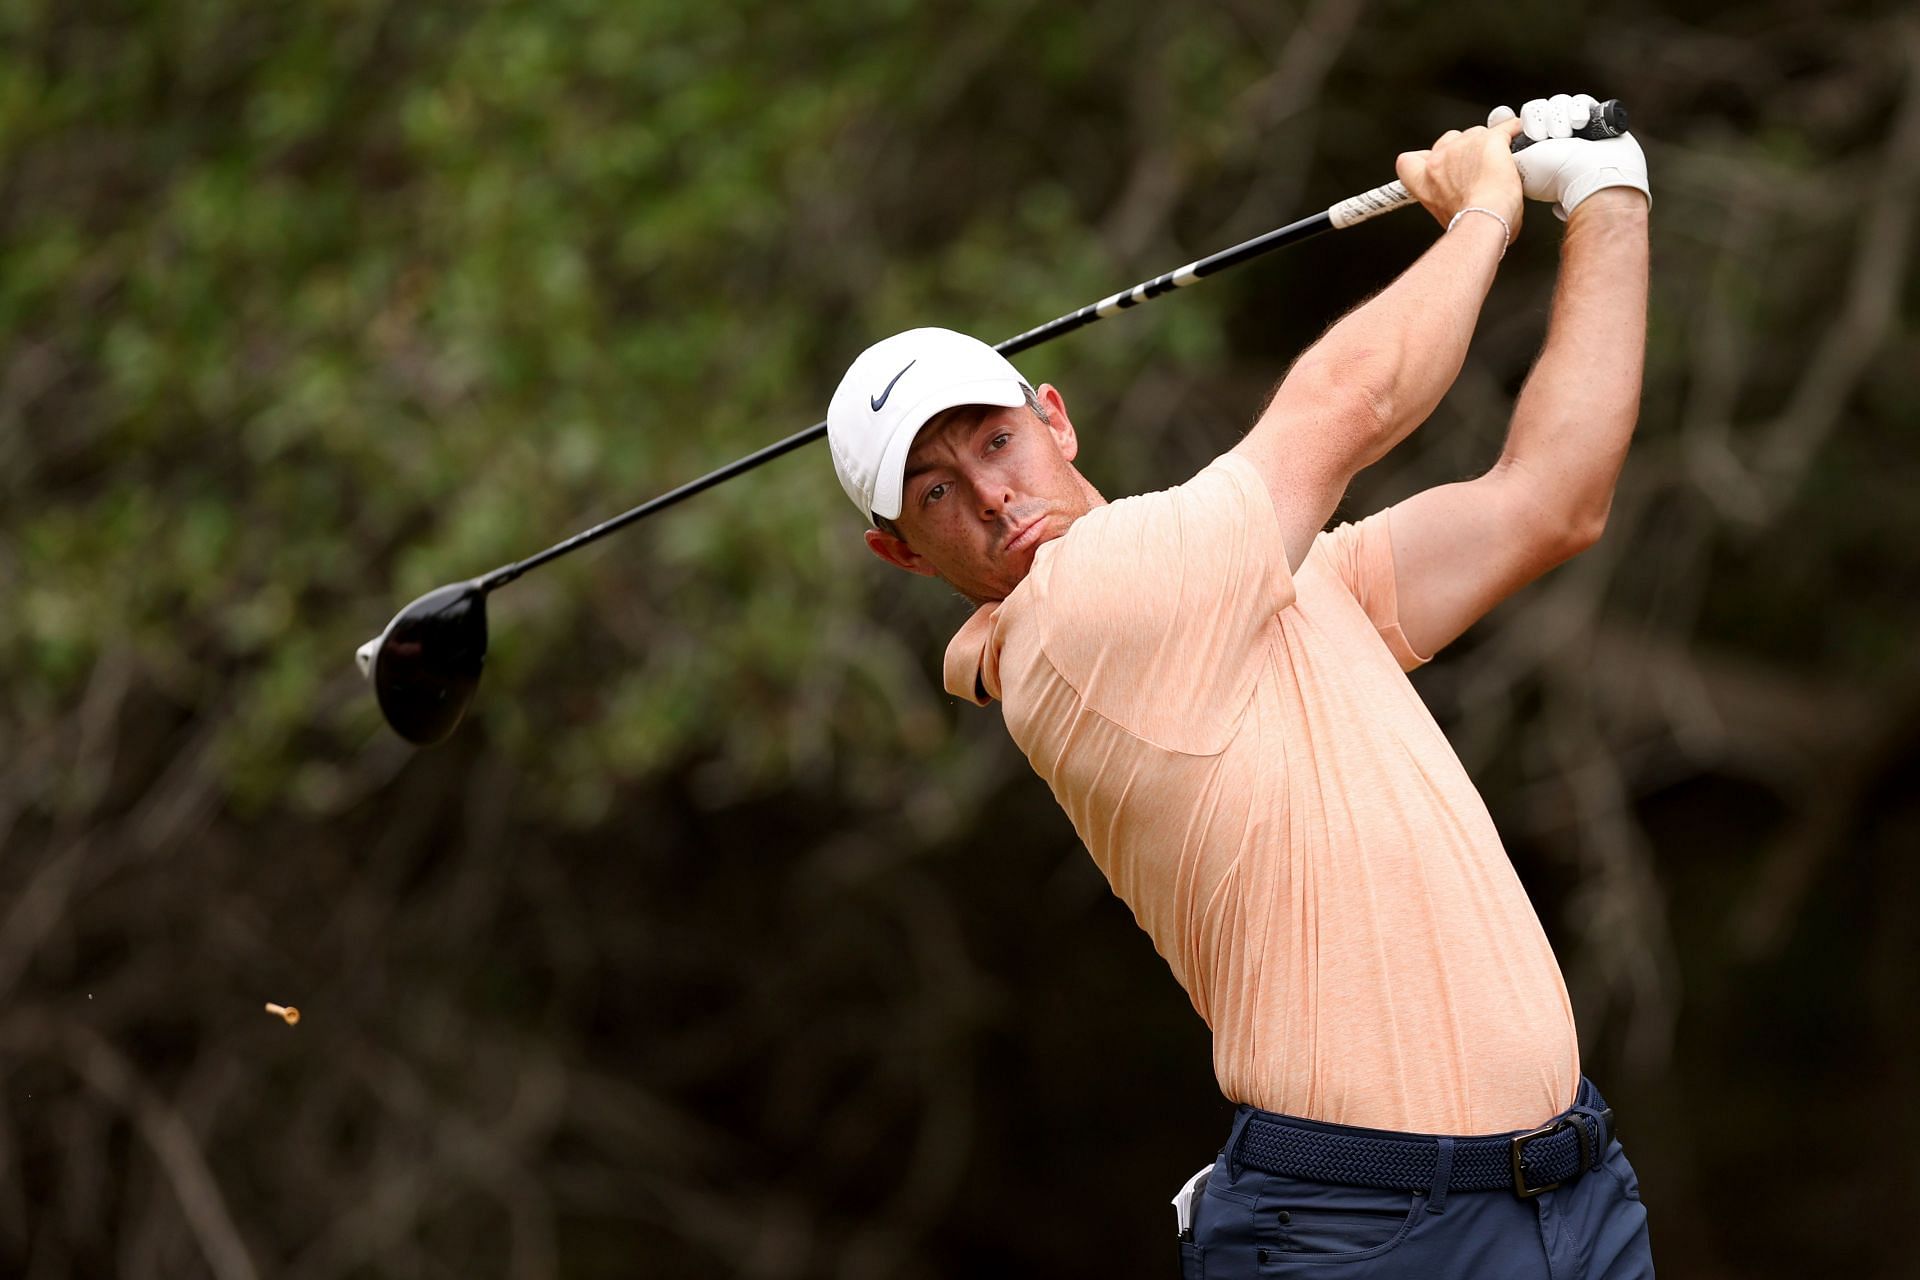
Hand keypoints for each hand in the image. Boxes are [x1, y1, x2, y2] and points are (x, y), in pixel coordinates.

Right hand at [1395, 120, 1525, 238]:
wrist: (1483, 220)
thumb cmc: (1469, 224)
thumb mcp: (1443, 215)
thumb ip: (1447, 198)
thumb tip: (1464, 200)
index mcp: (1423, 180)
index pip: (1408, 160)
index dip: (1422, 158)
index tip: (1433, 163)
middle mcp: (1439, 159)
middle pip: (1449, 140)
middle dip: (1463, 150)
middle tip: (1477, 168)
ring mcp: (1465, 146)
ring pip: (1477, 133)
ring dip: (1488, 145)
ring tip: (1500, 163)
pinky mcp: (1490, 140)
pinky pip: (1506, 128)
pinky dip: (1513, 132)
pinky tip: (1517, 141)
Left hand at [1489, 94, 1650, 220]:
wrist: (1590, 175)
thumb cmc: (1554, 173)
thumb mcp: (1518, 161)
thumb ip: (1505, 142)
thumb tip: (1498, 119)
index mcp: (1534, 149)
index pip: (1525, 120)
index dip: (1525, 119)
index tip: (1522, 124)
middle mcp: (1553, 139)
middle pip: (1539, 109)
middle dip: (1540, 120)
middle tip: (1543, 137)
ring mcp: (1574, 130)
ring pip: (1558, 103)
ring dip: (1558, 118)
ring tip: (1564, 134)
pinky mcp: (1594, 121)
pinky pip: (1580, 101)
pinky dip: (1577, 109)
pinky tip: (1578, 123)